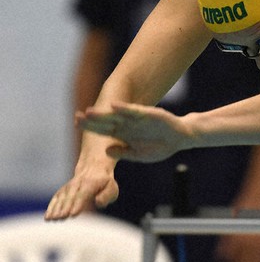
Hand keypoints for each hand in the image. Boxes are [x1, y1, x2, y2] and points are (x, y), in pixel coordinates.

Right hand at [45, 156, 118, 220]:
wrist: (94, 167)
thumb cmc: (105, 182)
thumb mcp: (111, 188)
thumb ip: (106, 196)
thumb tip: (98, 202)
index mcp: (91, 183)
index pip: (83, 194)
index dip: (78, 204)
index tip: (73, 214)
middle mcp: (77, 184)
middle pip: (70, 196)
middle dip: (65, 207)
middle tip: (61, 217)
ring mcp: (68, 187)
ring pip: (61, 197)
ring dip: (56, 208)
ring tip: (51, 219)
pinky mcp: (62, 190)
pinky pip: (56, 198)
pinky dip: (51, 207)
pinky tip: (47, 217)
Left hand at [77, 102, 192, 162]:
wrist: (181, 138)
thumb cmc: (161, 147)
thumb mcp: (140, 155)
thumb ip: (124, 152)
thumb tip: (106, 150)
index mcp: (124, 135)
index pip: (103, 130)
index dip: (90, 127)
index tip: (76, 124)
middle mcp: (128, 125)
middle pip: (106, 122)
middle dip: (92, 120)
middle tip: (77, 117)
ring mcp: (137, 119)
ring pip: (117, 115)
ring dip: (104, 114)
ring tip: (89, 112)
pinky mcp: (149, 114)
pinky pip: (135, 111)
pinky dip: (125, 108)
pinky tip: (114, 106)